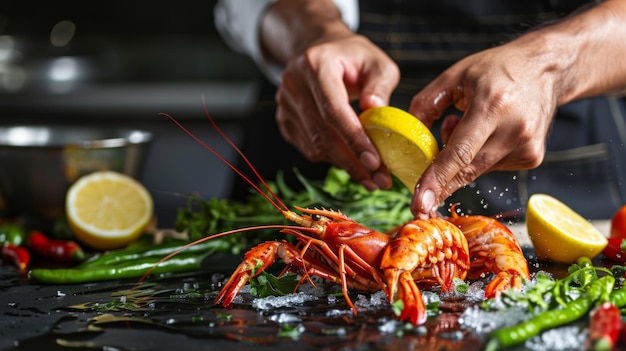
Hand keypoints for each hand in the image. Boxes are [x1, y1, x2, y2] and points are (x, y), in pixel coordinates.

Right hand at [275, 33, 399, 189]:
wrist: (322, 50)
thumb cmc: (353, 58)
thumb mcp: (377, 62)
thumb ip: (380, 85)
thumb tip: (376, 110)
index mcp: (315, 64)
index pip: (333, 109)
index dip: (354, 139)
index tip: (374, 162)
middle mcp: (293, 83)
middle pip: (322, 133)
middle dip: (352, 161)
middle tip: (378, 180)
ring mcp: (284, 103)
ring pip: (315, 146)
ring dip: (344, 165)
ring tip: (370, 176)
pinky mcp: (284, 120)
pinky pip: (308, 148)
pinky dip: (332, 159)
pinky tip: (351, 160)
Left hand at [409, 39, 557, 217]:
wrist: (546, 68)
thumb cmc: (498, 68)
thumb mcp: (455, 75)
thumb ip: (426, 103)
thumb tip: (406, 136)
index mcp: (493, 105)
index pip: (459, 152)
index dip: (437, 180)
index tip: (420, 203)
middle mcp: (515, 130)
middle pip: (468, 170)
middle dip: (440, 188)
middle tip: (419, 205)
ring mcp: (528, 147)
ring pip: (477, 170)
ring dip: (460, 159)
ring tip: (465, 124)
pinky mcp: (532, 158)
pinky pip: (491, 167)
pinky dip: (478, 157)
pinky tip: (484, 133)